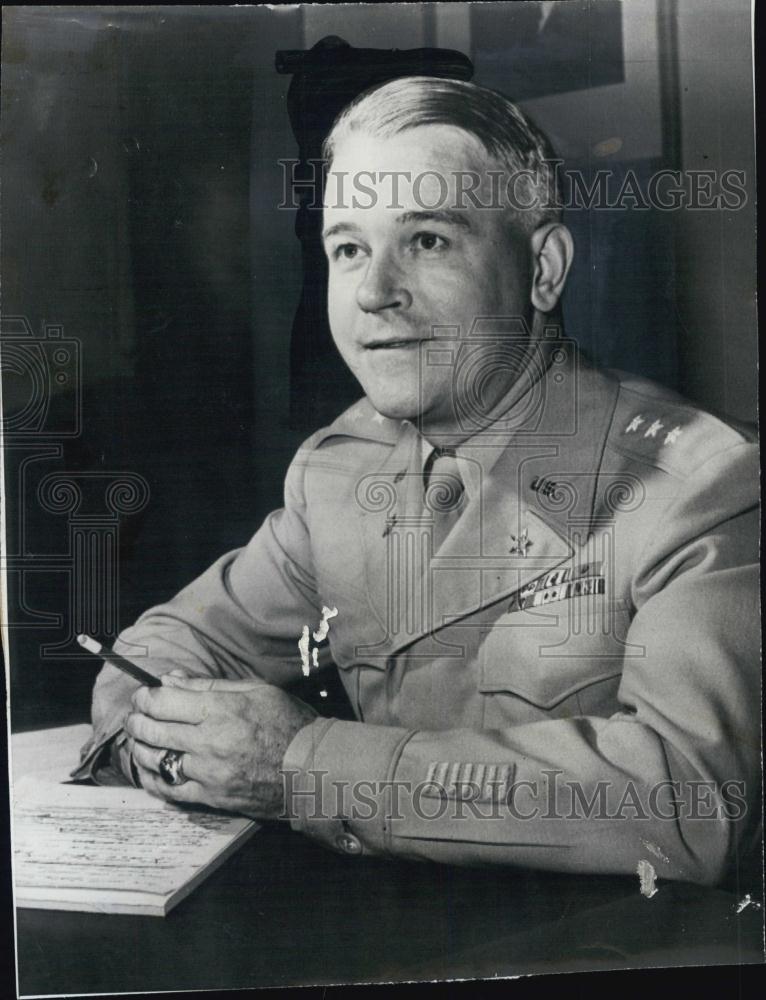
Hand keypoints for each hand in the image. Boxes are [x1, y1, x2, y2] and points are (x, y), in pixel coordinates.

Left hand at [124, 675, 316, 818]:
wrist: (314, 769)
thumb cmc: (289, 724)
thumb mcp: (256, 691)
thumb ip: (209, 686)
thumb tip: (172, 680)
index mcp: (220, 711)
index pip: (162, 701)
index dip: (145, 696)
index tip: (143, 694)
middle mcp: (209, 742)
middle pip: (153, 729)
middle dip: (137, 719)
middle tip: (136, 715)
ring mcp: (208, 773)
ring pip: (155, 760)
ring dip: (140, 747)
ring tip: (141, 740)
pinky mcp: (211, 798)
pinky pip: (170, 790)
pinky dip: (154, 779)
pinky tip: (151, 770)